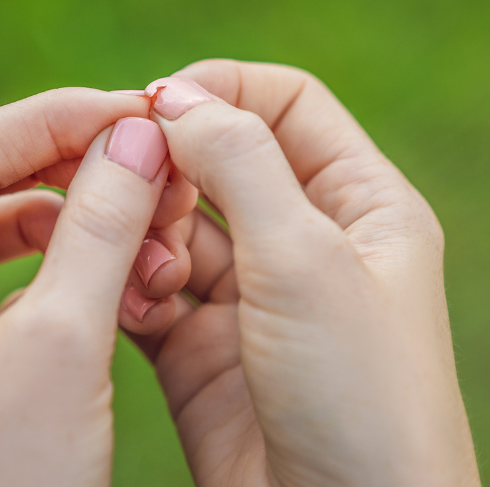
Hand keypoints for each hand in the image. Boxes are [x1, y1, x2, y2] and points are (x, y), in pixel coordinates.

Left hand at [0, 89, 195, 485]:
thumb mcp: (60, 350)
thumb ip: (97, 231)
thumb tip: (134, 139)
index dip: (53, 122)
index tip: (135, 111)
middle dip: (68, 169)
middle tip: (148, 163)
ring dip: (72, 221)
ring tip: (143, 230)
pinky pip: (3, 283)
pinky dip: (61, 268)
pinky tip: (112, 276)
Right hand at [123, 60, 480, 485]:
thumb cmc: (359, 398)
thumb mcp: (307, 260)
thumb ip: (242, 165)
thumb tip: (177, 99)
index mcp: (362, 207)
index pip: (287, 107)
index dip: (222, 92)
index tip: (155, 105)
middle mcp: (308, 247)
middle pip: (223, 165)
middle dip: (172, 167)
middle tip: (127, 180)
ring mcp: (253, 302)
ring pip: (178, 231)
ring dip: (148, 235)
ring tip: (143, 266)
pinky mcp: (205, 354)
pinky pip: (152, 294)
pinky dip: (132, 289)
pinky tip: (132, 304)